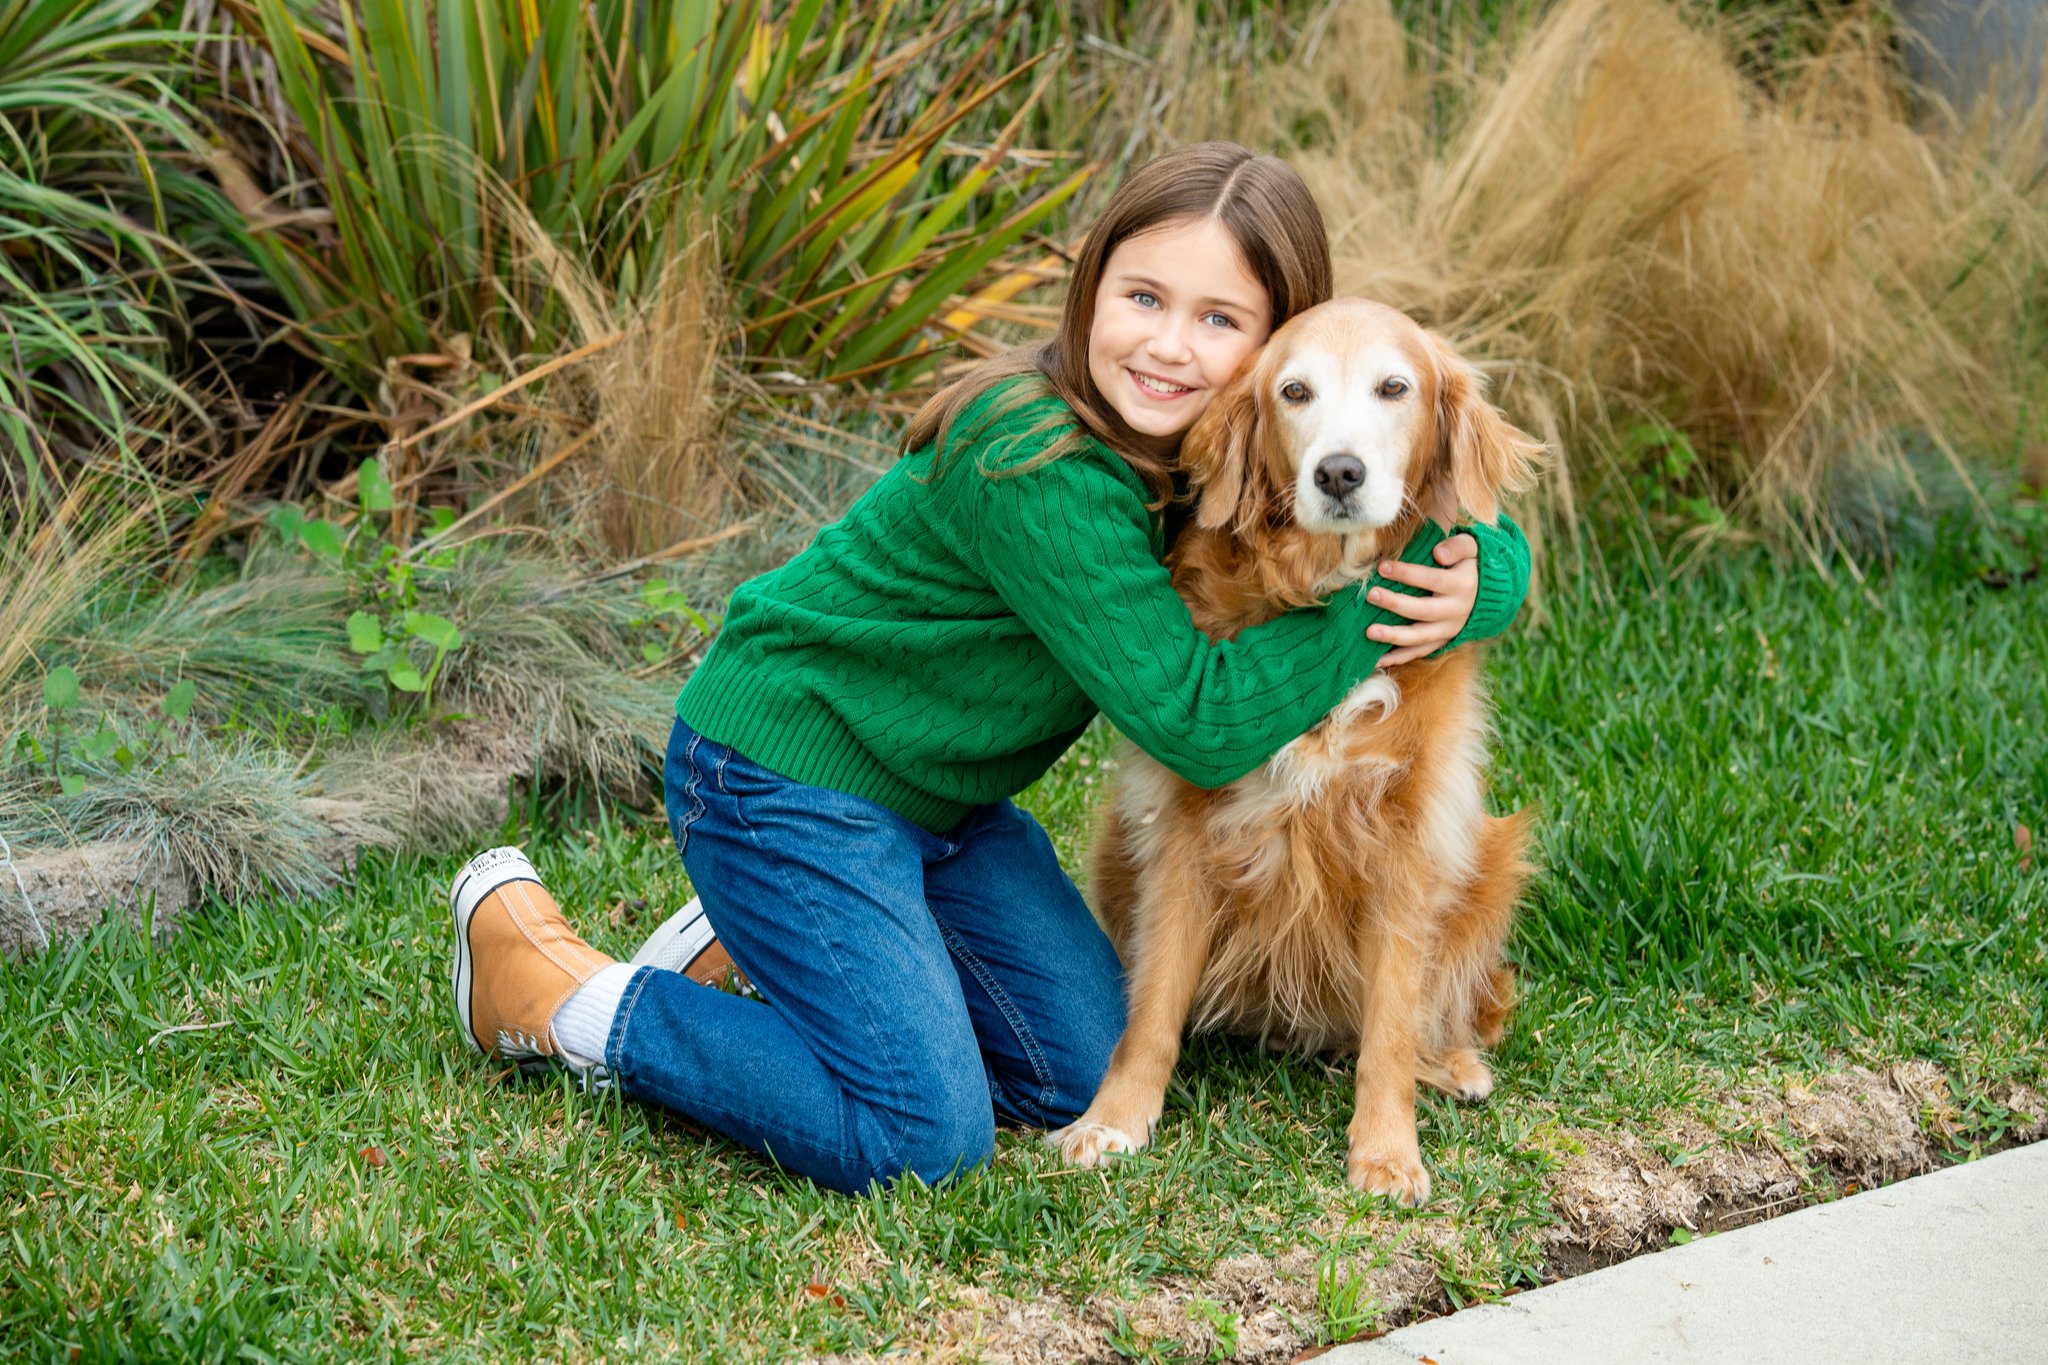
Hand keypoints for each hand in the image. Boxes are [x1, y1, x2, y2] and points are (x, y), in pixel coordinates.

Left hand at [1365, 534, 1478, 666]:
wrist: (1488, 596)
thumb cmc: (1469, 566)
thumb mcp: (1472, 548)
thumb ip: (1458, 546)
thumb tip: (1439, 553)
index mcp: (1462, 586)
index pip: (1431, 579)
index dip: (1407, 574)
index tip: (1382, 567)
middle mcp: (1456, 611)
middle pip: (1422, 610)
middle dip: (1395, 603)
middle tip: (1371, 595)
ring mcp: (1448, 630)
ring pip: (1419, 637)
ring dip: (1393, 636)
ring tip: (1369, 632)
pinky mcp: (1441, 642)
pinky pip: (1418, 653)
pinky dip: (1397, 658)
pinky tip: (1375, 660)